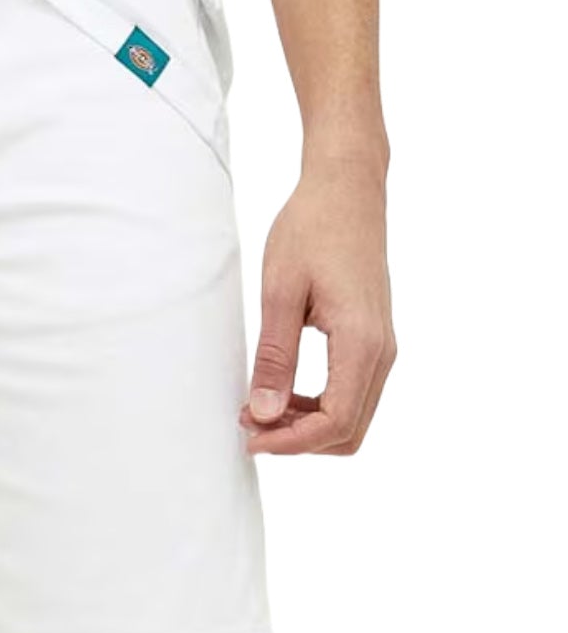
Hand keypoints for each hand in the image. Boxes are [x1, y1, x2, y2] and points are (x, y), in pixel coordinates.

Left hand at [240, 149, 396, 455]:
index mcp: (362, 342)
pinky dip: (320, 405)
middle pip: (350, 431)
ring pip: (354, 416)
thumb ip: (276, 356)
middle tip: (249, 422)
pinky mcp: (374, 338)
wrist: (347, 190)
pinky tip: (283, 390)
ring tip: (260, 407)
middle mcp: (382, 352)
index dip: (292, 442)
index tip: (251, 437)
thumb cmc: (312, 229)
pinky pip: (354, 391)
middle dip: (299, 440)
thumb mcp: (281, 290)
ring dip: (309, 424)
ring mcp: (383, 346)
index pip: (336, 423)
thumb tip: (265, 413)